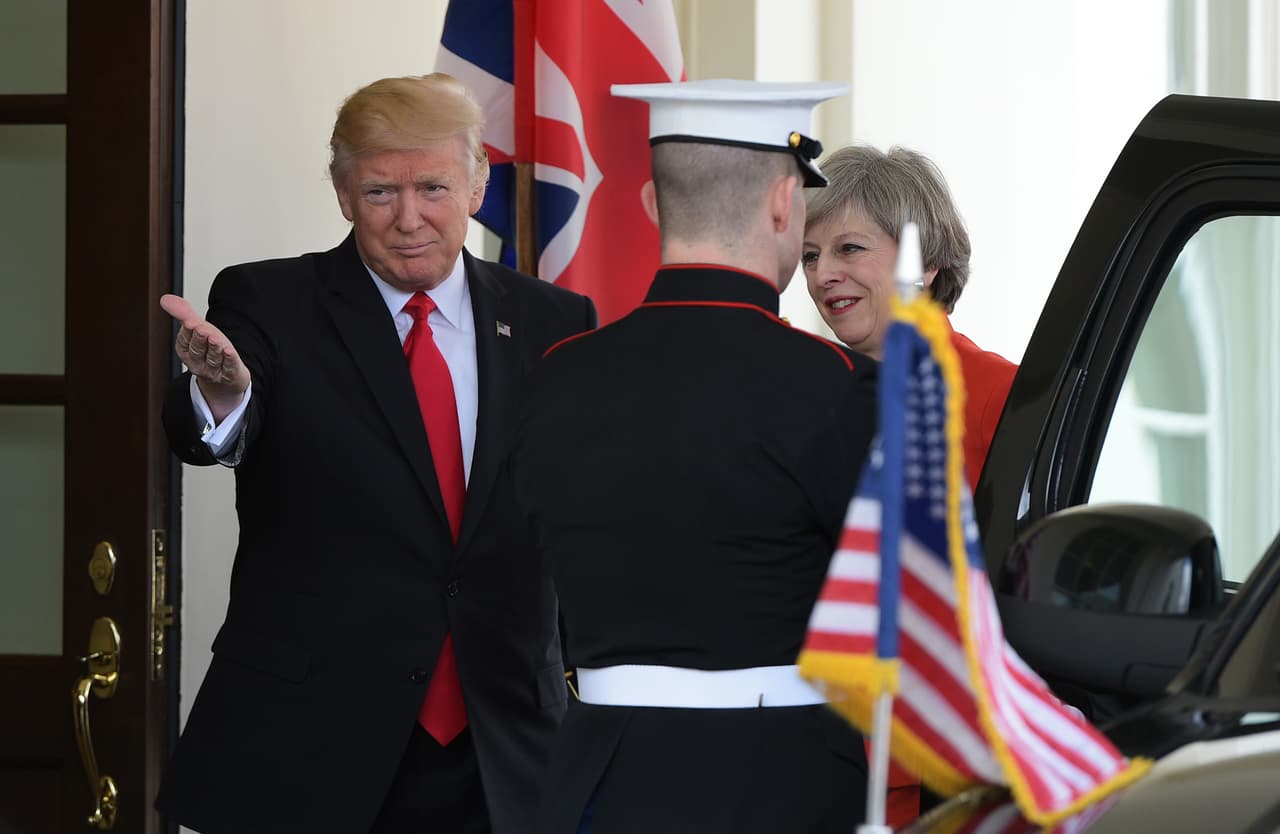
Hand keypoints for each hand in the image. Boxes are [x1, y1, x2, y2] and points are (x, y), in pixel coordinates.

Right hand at [160, 294, 250, 421]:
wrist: (225, 376)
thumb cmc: (209, 349)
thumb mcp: (196, 330)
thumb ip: (183, 314)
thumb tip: (165, 299)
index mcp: (186, 351)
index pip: (185, 341)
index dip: (188, 332)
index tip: (190, 321)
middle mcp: (197, 363)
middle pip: (197, 350)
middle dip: (199, 339)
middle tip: (201, 329)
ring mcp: (213, 370)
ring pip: (213, 359)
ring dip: (214, 348)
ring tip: (215, 338)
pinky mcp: (229, 374)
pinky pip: (228, 367)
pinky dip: (229, 360)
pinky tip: (230, 351)